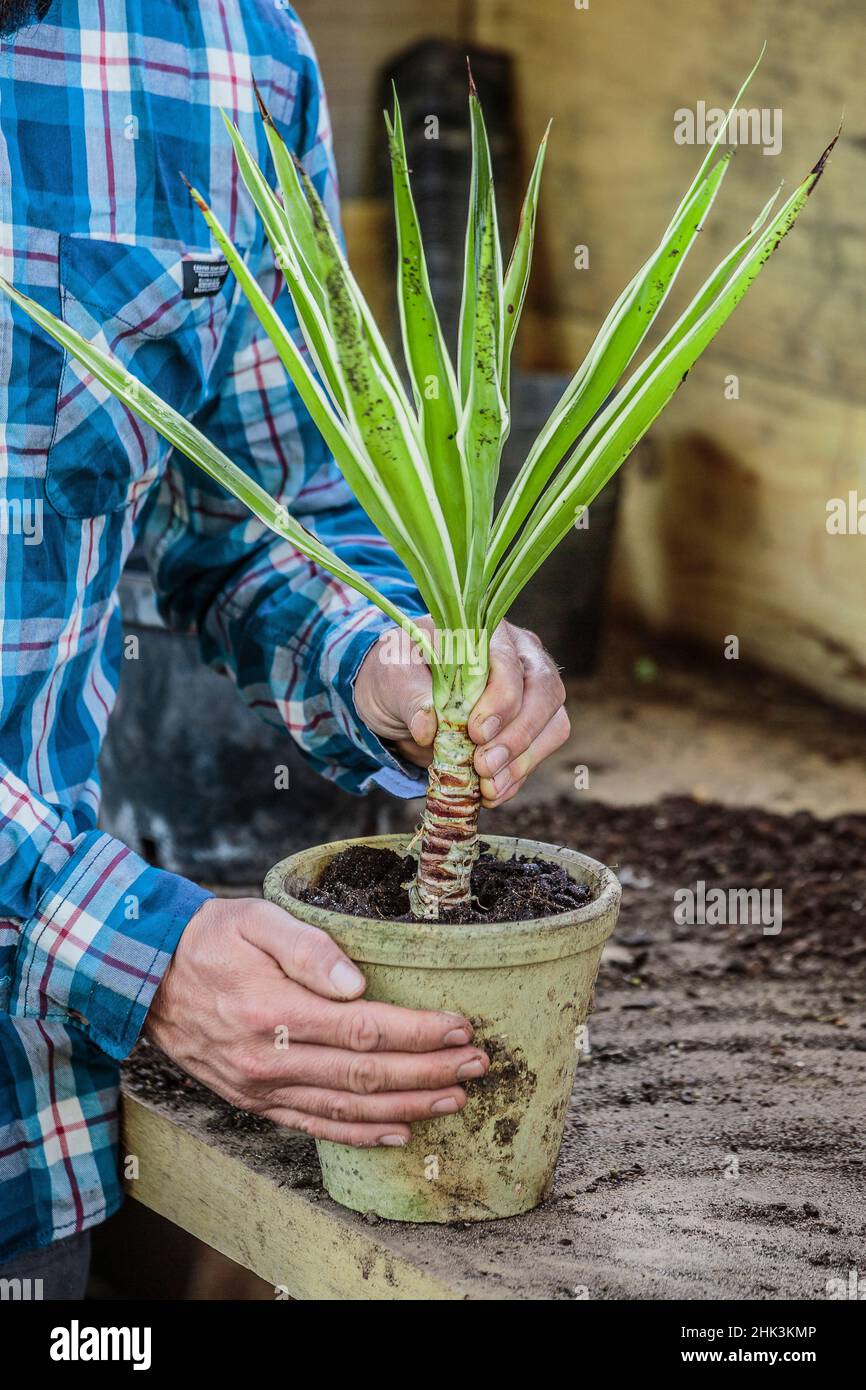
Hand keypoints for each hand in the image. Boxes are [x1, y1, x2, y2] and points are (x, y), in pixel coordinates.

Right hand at [145, 897, 487, 1145]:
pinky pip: (316, 1126)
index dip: (418, 1032)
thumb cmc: (209, 939)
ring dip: (408, 1106)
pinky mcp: (254, 1101)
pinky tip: (400, 1130)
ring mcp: (261, 1088)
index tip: (461, 1026)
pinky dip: (362, 1134)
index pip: (364, 1030)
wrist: (144, 976)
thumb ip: (308, 947)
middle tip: (478, 1064)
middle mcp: (269, 1059)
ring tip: (456, 1098)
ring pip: (348, 1110)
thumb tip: (356, 981)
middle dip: (429, 1071)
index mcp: (273, 1011)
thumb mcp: (255, 920)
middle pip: (366, 1076)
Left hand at [354, 618, 569, 807]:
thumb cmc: (399, 671)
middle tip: (485, 766)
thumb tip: (427, 726)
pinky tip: (493, 791)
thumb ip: (410, 694)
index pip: (510, 660)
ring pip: (553, 723)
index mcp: (485, 631)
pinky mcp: (530, 723)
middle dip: (518, 735)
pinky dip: (518, 774)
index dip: (502, 699)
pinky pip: (540, 749)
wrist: (398, 694)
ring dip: (523, 760)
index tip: (477, 733)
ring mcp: (530, 690)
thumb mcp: (391, 675)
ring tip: (489, 787)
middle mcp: (519, 655)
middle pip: (545, 691)